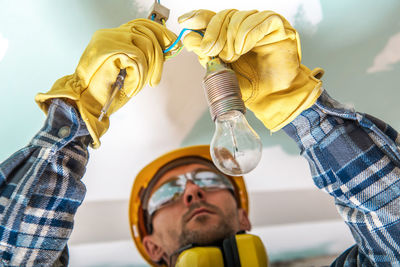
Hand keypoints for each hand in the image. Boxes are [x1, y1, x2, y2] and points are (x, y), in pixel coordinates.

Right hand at [35, 19, 178, 147]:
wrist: (85, 104)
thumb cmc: (105, 91)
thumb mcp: (129, 70)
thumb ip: (143, 57)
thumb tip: (166, 50)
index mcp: (113, 36)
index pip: (141, 24)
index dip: (160, 33)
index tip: (173, 45)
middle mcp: (109, 34)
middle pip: (147, 32)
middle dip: (158, 57)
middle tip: (155, 80)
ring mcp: (109, 40)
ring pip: (145, 46)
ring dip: (147, 71)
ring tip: (137, 86)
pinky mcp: (110, 50)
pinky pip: (138, 60)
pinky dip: (138, 78)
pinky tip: (129, 87)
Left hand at [178, 9, 323, 130]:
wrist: (272, 98)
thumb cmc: (250, 86)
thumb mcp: (222, 72)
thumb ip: (206, 55)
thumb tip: (189, 39)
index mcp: (231, 35)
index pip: (213, 18)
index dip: (198, 17)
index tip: (185, 22)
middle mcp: (246, 26)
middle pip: (224, 16)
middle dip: (213, 33)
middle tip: (210, 50)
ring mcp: (262, 24)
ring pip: (240, 17)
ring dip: (230, 37)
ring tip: (232, 57)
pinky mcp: (278, 26)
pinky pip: (261, 20)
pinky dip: (248, 34)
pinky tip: (242, 48)